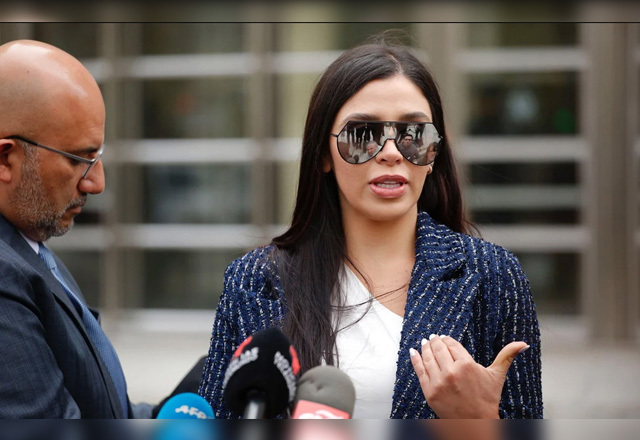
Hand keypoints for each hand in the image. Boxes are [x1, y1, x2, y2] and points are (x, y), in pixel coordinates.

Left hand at [409, 334, 528, 418]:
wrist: (476, 424)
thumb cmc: (487, 399)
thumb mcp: (497, 376)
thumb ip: (507, 356)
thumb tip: (524, 343)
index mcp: (467, 365)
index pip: (452, 345)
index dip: (447, 340)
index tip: (444, 337)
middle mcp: (451, 372)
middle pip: (438, 349)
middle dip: (435, 341)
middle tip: (432, 337)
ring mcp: (439, 382)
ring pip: (428, 358)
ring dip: (425, 348)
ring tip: (424, 343)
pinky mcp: (429, 392)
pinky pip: (419, 371)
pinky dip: (415, 359)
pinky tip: (413, 352)